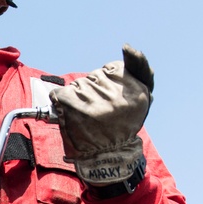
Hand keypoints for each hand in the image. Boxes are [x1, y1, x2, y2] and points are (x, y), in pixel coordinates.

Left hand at [49, 45, 153, 186]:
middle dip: (94, 92)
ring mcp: (93, 101)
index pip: (112, 70)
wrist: (105, 156)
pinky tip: (71, 115)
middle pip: (94, 77)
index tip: (111, 102)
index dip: (108, 84)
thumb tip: (128, 47)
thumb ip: (140, 68)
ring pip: (78, 85)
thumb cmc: (122, 125)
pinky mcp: (73, 107)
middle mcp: (115, 95)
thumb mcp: (141, 97)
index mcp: (136, 91)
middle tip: (99, 114)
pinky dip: (61, 103)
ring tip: (88, 118)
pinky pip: (61, 94)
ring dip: (79, 99)